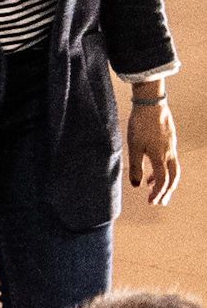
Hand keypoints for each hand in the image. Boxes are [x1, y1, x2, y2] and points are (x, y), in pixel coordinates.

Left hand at [131, 85, 182, 207]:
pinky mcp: (170, 141)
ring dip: (164, 181)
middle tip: (160, 202)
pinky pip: (169, 160)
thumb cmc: (140, 125)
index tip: (151, 202)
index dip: (157, 193)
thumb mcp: (134, 147)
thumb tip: (137, 185)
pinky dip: (163, 169)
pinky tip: (152, 171)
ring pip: (173, 169)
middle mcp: (170, 153)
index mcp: (161, 157)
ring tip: (153, 189)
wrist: (152, 104)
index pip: (162, 181)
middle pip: (173, 177)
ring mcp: (171, 147)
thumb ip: (136, 167)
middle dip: (166, 192)